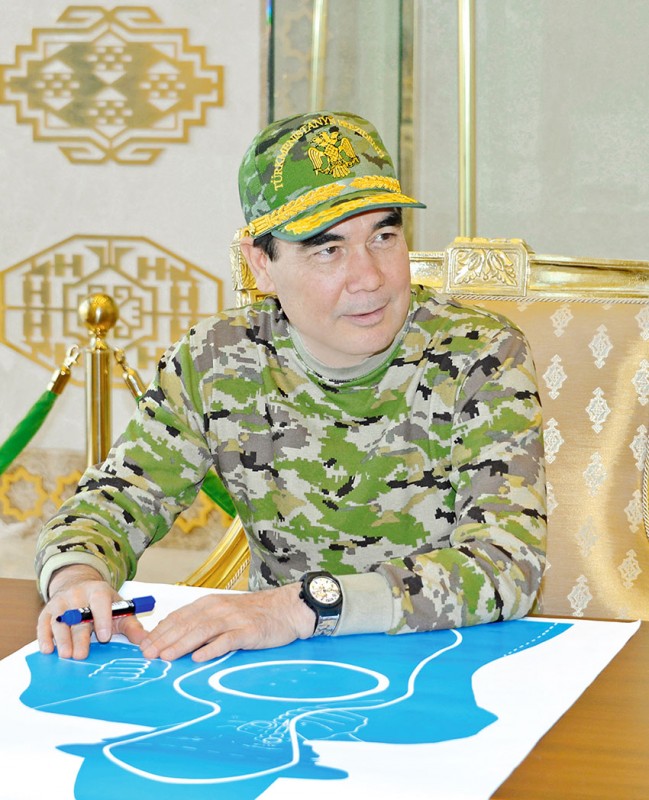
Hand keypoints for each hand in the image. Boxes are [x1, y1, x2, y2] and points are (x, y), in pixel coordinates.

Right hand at [37, 564, 146, 659]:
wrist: (79, 586)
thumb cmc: (102, 604)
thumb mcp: (119, 610)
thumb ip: (131, 626)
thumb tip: (145, 640)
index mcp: (98, 590)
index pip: (100, 602)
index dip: (102, 618)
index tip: (105, 636)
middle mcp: (78, 593)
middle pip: (78, 615)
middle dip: (79, 636)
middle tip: (81, 655)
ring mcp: (60, 601)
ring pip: (59, 620)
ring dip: (62, 638)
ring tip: (66, 654)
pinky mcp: (47, 610)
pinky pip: (43, 623)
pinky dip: (44, 636)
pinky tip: (48, 649)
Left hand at [139, 583, 315, 662]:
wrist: (287, 608)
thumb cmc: (254, 613)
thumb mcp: (225, 612)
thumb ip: (202, 621)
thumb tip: (174, 636)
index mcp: (210, 603)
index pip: (179, 616)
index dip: (160, 631)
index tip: (143, 646)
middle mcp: (219, 608)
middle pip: (187, 623)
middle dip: (164, 639)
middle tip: (147, 655)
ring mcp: (234, 619)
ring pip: (203, 630)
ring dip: (182, 643)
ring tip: (166, 656)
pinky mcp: (249, 631)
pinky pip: (228, 640)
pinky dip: (212, 649)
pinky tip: (199, 658)